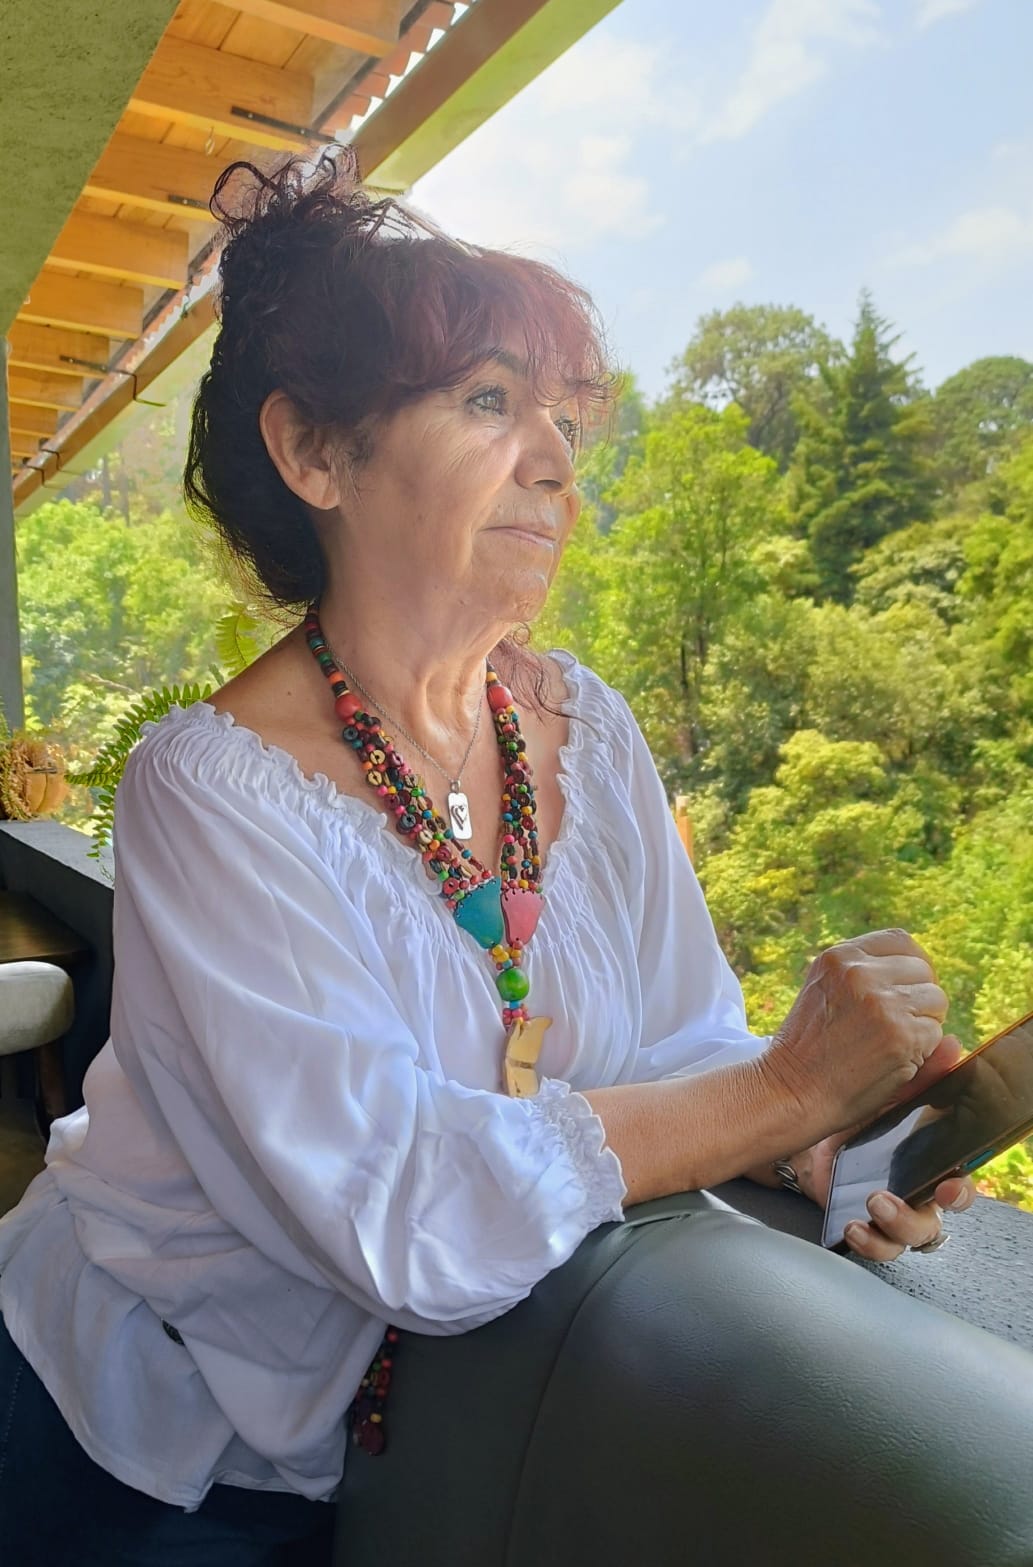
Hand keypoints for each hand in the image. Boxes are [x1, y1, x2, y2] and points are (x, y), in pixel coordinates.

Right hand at [763, 928, 948, 1144]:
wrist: (790, 1092)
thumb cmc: (808, 1051)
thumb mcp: (826, 996)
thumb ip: (869, 979)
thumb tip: (933, 980)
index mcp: (839, 956)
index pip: (900, 941)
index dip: (912, 966)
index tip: (906, 991)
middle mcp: (860, 972)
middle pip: (923, 969)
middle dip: (918, 998)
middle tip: (892, 1028)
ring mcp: (882, 1002)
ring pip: (936, 1000)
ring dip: (924, 1025)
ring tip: (889, 1044)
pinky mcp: (901, 1034)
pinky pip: (936, 1035)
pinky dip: (923, 1052)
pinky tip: (891, 1062)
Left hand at [791, 1036, 977, 1260]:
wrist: (814, 1132)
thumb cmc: (863, 1113)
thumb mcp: (890, 1091)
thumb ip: (922, 1075)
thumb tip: (948, 1045)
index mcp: (932, 1162)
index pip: (960, 1184)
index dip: (960, 1191)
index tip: (947, 1186)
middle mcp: (919, 1193)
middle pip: (936, 1220)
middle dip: (920, 1215)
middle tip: (891, 1199)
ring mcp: (895, 1213)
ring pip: (912, 1238)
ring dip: (894, 1226)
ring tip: (871, 1203)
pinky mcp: (868, 1225)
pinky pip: (880, 1246)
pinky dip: (870, 1241)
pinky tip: (853, 1227)